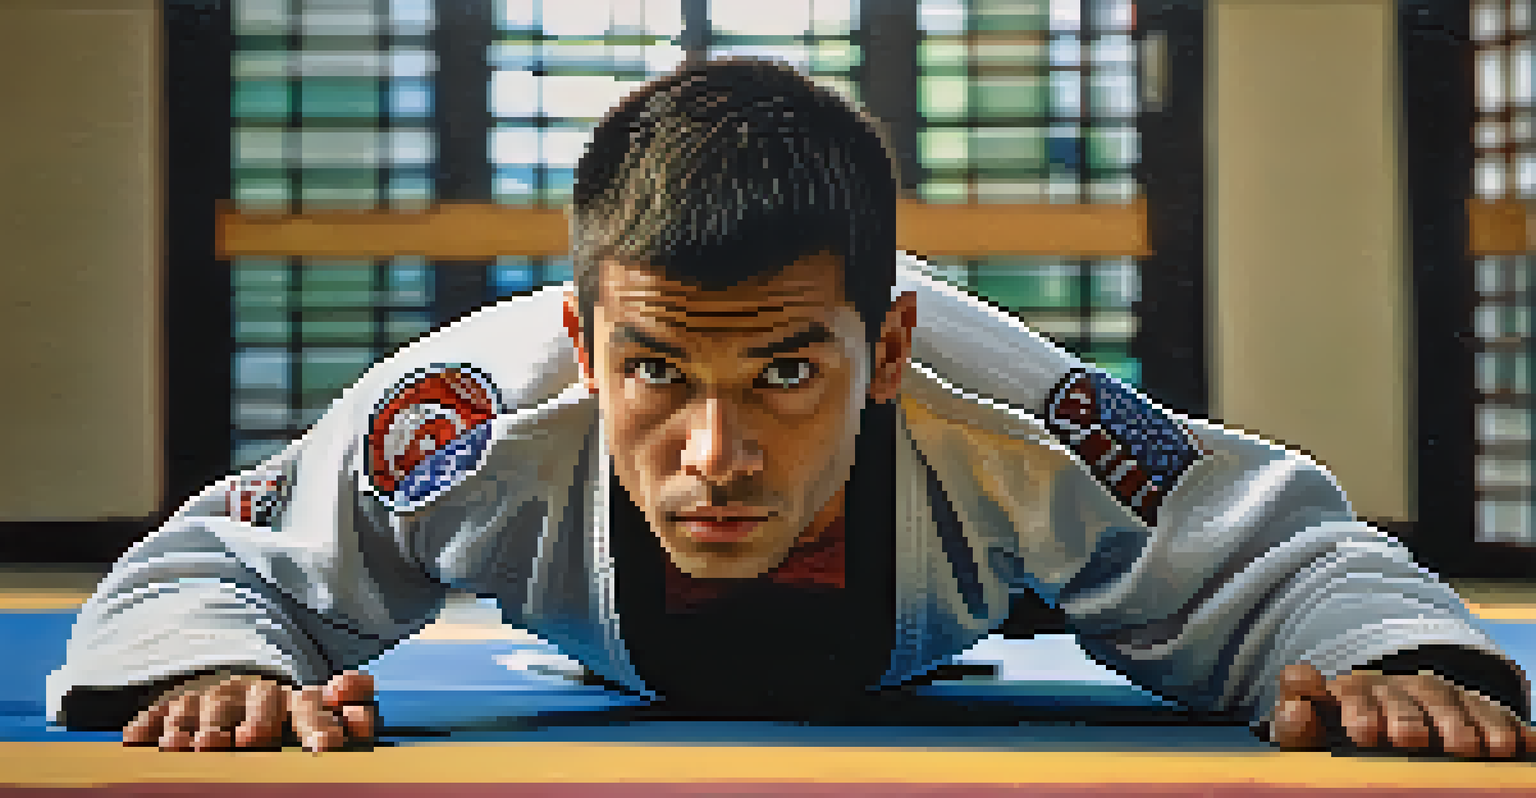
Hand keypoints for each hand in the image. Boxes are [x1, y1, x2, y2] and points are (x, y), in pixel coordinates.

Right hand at [122, 670, 376, 751]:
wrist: (234, 682)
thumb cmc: (283, 709)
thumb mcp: (320, 709)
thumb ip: (349, 707)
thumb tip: (364, 704)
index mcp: (293, 698)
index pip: (311, 706)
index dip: (320, 725)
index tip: (327, 747)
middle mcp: (253, 693)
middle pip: (257, 702)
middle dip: (256, 719)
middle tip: (252, 738)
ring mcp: (213, 697)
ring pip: (206, 706)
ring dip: (199, 723)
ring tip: (195, 744)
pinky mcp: (175, 705)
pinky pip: (160, 712)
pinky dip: (148, 724)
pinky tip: (136, 737)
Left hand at [1269, 661, 1535, 757]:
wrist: (1388, 717)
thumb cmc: (1341, 733)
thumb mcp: (1310, 734)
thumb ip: (1296, 725)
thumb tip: (1294, 707)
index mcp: (1349, 694)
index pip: (1348, 692)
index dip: (1355, 708)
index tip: (1362, 734)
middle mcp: (1394, 690)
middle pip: (1401, 698)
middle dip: (1407, 718)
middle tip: (1409, 739)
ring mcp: (1435, 697)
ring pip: (1446, 703)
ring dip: (1458, 724)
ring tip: (1467, 748)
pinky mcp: (1474, 709)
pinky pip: (1493, 715)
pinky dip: (1506, 728)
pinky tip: (1518, 746)